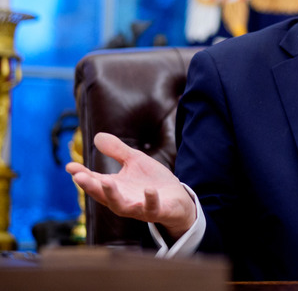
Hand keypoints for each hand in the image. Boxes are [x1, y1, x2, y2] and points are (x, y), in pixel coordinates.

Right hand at [66, 132, 195, 238]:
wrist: (178, 199)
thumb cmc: (152, 181)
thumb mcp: (135, 161)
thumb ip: (117, 151)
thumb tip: (97, 136)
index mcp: (115, 188)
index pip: (95, 182)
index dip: (82, 175)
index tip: (69, 166)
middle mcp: (123, 201)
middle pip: (102, 196)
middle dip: (91, 187)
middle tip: (79, 177)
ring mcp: (139, 208)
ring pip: (122, 206)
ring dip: (113, 195)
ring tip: (106, 181)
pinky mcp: (157, 211)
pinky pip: (152, 209)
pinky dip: (150, 200)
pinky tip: (149, 190)